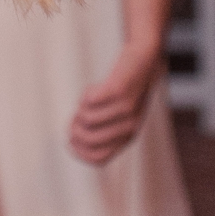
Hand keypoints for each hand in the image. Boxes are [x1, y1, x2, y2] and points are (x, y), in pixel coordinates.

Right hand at [68, 39, 162, 165]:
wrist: (145, 57)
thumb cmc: (126, 87)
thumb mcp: (118, 113)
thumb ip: (103, 129)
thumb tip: (72, 139)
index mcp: (128, 137)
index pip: (98, 158)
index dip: (79, 151)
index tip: (70, 139)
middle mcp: (129, 127)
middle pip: (89, 139)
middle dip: (74, 128)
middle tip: (75, 115)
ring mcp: (125, 109)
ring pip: (87, 118)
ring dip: (81, 107)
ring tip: (87, 98)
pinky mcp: (118, 90)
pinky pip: (90, 100)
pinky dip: (86, 94)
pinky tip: (93, 87)